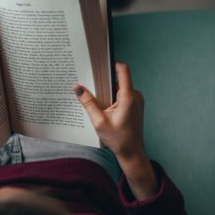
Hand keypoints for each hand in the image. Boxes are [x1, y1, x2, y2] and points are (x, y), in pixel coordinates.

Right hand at [74, 62, 158, 199]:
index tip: (99, 61)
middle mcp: (135, 96)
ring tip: (94, 96)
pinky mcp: (135, 105)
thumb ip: (88, 103)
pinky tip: (102, 106)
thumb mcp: (99, 121)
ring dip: (108, 90)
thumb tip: (77, 88)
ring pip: (120, 87)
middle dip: (104, 79)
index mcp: (128, 97)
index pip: (123, 70)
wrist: (132, 153)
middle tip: (90, 80)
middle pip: (119, 78)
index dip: (112, 62)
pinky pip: (123, 95)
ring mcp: (137, 101)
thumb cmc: (118, 140)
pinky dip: (112, 97)